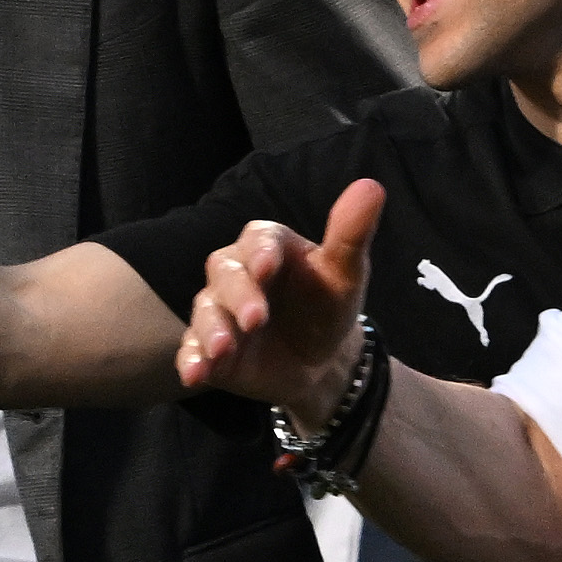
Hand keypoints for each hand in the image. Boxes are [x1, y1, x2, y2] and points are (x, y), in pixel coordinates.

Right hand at [174, 178, 381, 428]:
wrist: (320, 361)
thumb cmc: (327, 306)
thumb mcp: (345, 274)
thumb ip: (351, 234)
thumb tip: (371, 186)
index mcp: (268, 248)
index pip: (257, 239)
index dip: (260, 251)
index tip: (269, 266)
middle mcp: (236, 274)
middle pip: (225, 274)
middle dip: (238, 295)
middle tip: (258, 319)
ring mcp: (218, 311)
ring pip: (205, 311)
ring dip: (211, 329)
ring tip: (224, 350)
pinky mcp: (207, 346)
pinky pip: (191, 350)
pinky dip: (190, 361)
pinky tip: (197, 375)